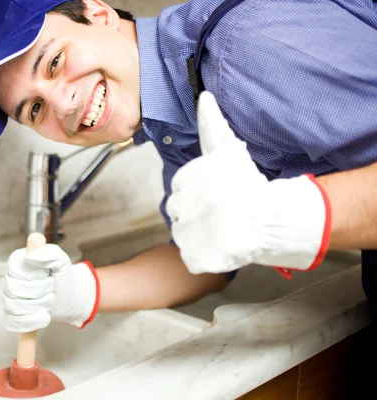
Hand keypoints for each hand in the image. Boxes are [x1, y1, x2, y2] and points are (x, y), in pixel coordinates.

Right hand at [3, 243, 98, 331]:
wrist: (68, 297)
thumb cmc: (62, 276)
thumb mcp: (62, 261)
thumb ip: (49, 254)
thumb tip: (30, 256)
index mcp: (18, 262)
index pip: (13, 270)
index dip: (32, 277)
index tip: (48, 276)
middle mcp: (10, 279)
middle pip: (14, 290)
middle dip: (39, 292)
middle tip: (52, 288)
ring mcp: (10, 298)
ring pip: (15, 307)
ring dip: (39, 306)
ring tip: (51, 300)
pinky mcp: (13, 315)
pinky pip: (14, 322)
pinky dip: (31, 322)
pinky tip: (44, 317)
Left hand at [166, 91, 330, 277]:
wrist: (275, 218)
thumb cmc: (249, 183)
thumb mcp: (227, 149)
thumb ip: (211, 124)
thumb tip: (204, 96)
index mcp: (190, 178)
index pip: (178, 188)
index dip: (198, 192)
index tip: (217, 193)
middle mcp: (187, 204)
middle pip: (177, 211)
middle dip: (195, 212)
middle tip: (220, 212)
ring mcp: (193, 233)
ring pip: (182, 235)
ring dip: (199, 235)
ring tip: (223, 228)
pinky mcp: (199, 257)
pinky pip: (192, 258)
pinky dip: (205, 256)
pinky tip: (222, 246)